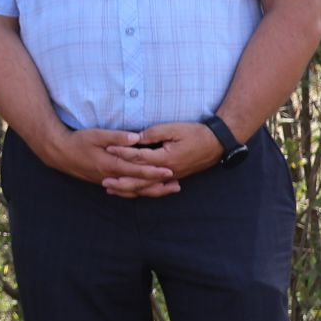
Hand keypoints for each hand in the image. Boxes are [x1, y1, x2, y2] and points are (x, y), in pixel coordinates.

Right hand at [32, 126, 178, 196]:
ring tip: (167, 190)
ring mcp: (107, 181)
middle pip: (139, 185)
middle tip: (177, 185)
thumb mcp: (96, 135)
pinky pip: (124, 192)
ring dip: (151, 191)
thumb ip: (117, 137)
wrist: (59, 153)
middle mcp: (111, 176)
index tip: (170, 171)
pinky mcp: (104, 182)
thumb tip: (136, 138)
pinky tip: (145, 191)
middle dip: (159, 186)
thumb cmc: (78, 141)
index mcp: (111, 164)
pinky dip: (137, 193)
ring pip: (133, 191)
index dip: (154, 172)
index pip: (137, 170)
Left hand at [101, 121, 221, 195]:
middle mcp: (168, 171)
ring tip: (112, 190)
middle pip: (140, 180)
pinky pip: (156, 188)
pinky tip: (132, 191)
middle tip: (104, 182)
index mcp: (165, 158)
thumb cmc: (195, 133)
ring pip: (147, 188)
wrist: (216, 143)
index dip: (122, 153)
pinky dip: (142, 191)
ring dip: (129, 190)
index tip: (107, 149)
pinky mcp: (174, 177)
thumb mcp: (173, 128)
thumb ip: (152, 134)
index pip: (138, 157)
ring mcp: (172, 176)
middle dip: (121, 181)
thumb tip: (134, 138)